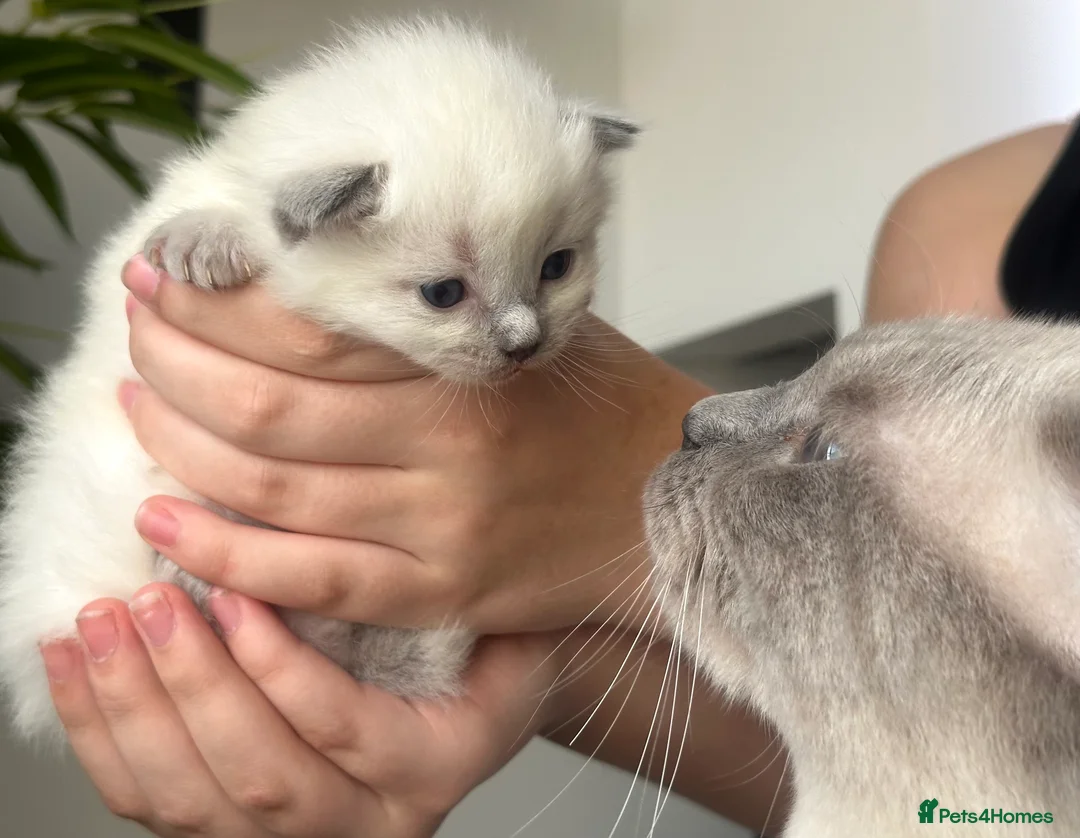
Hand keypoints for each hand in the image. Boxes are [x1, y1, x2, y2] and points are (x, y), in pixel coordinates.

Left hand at [42, 582, 554, 836]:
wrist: (471, 706)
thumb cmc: (486, 660)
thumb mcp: (505, 630)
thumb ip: (467, 604)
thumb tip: (416, 533)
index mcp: (431, 771)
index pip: (347, 732)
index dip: (282, 668)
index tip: (235, 590)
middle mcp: (363, 824)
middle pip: (260, 778)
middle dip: (193, 686)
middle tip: (151, 599)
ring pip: (192, 803)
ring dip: (133, 710)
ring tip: (103, 622)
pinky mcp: (236, 832)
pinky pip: (152, 806)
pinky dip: (99, 737)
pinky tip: (75, 664)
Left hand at [119, 255, 710, 634]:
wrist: (679, 498)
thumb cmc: (602, 406)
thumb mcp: (529, 327)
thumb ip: (431, 314)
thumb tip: (308, 287)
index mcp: (467, 363)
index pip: (308, 326)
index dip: (215, 303)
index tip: (163, 277)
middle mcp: (448, 445)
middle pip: (269, 407)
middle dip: (175, 370)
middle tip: (136, 341)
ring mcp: (443, 527)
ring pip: (274, 496)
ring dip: (183, 456)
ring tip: (137, 423)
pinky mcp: (444, 591)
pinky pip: (316, 583)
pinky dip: (232, 559)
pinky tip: (174, 528)